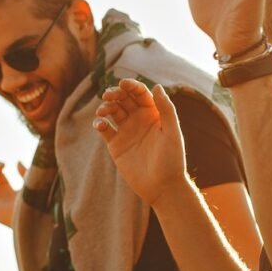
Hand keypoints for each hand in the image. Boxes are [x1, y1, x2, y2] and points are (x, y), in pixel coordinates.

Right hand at [94, 81, 189, 206]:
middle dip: (115, 93)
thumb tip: (157, 86)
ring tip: (103, 111)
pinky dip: (99, 123)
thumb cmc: (172, 160)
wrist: (162, 187)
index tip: (123, 83)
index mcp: (153, 114)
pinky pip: (104, 129)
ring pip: (112, 111)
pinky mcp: (115, 144)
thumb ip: (166, 109)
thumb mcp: (172, 133)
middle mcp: (139, 120)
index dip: (131, 86)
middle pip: (123, 99)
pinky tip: (100, 124)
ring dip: (105, 107)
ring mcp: (126, 131)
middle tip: (108, 95)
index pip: (140, 93)